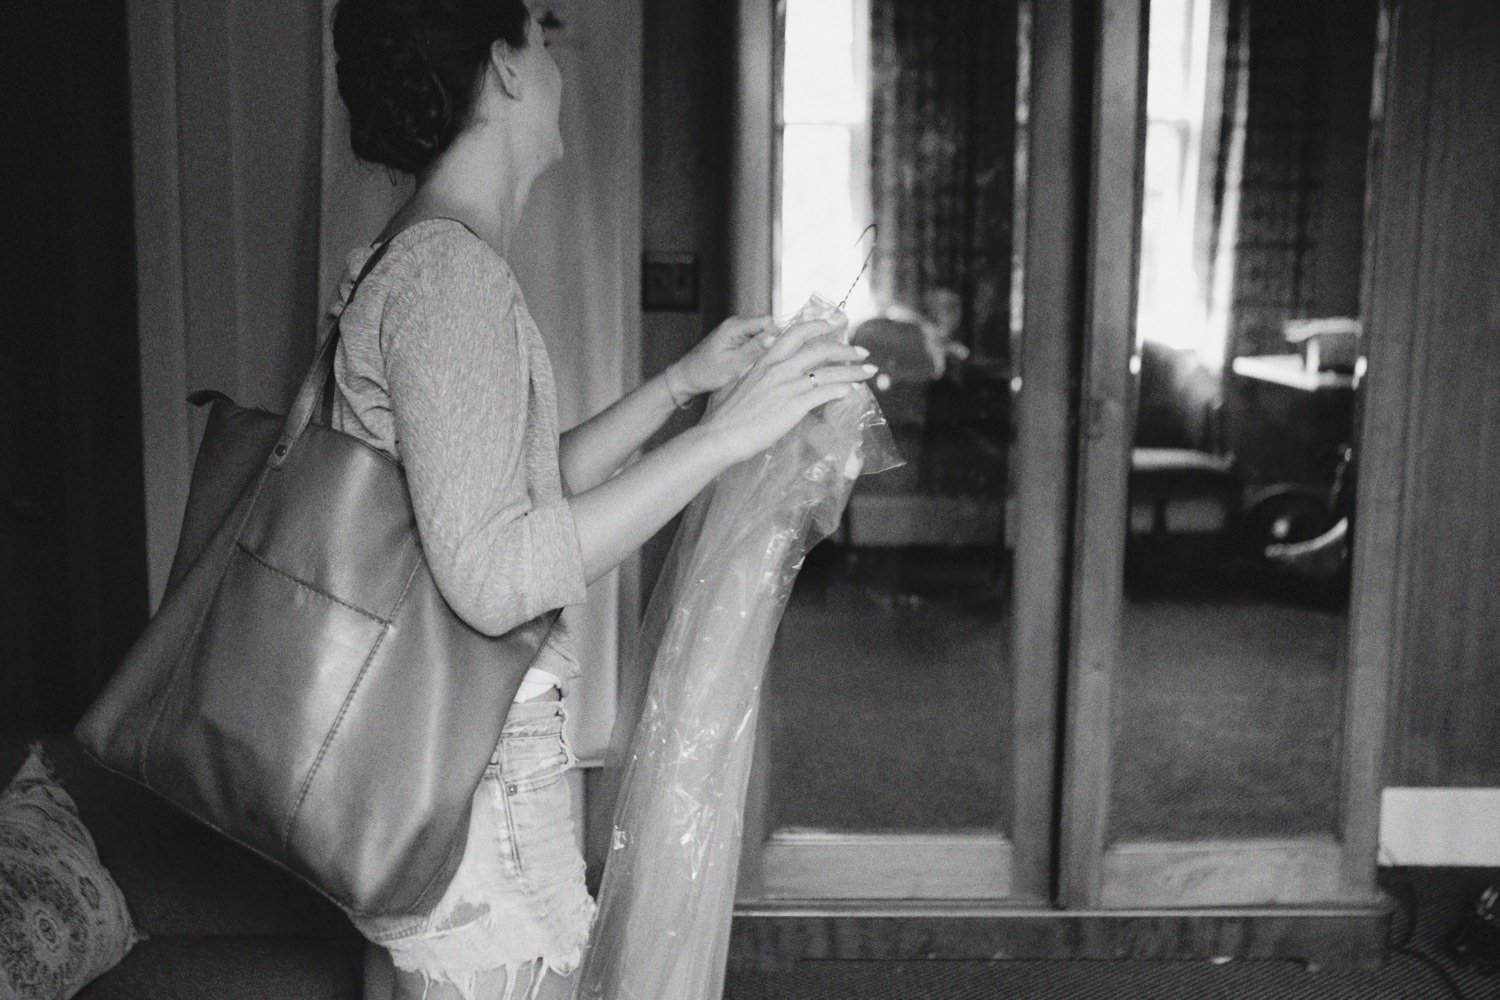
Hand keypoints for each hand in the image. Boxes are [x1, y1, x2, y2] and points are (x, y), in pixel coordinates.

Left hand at [668, 315, 777, 398]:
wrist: (687, 377)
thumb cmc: (706, 372)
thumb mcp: (734, 364)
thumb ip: (754, 349)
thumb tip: (774, 337)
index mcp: (734, 326)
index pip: (766, 321)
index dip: (774, 335)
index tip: (773, 352)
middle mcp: (734, 323)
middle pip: (764, 326)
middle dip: (768, 342)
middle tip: (761, 360)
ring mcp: (733, 329)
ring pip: (759, 333)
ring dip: (760, 347)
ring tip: (752, 362)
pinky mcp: (733, 337)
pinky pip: (751, 339)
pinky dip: (753, 350)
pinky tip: (747, 361)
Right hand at [698, 315, 875, 465]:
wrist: (718, 436)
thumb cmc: (722, 418)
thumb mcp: (736, 387)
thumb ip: (752, 378)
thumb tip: (757, 379)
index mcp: (764, 361)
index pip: (796, 333)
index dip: (819, 326)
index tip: (835, 324)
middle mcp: (778, 368)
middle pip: (820, 348)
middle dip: (846, 348)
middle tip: (862, 352)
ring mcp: (787, 386)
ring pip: (829, 371)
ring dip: (853, 370)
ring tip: (869, 371)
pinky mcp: (794, 406)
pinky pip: (826, 392)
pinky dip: (843, 389)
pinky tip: (853, 391)